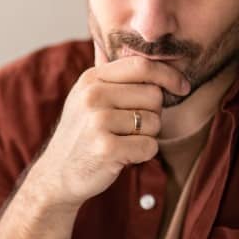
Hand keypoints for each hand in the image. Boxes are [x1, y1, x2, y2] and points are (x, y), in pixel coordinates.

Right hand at [24, 48, 189, 210]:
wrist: (56, 176)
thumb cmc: (82, 135)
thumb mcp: (88, 98)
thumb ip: (115, 78)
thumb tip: (156, 62)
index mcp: (91, 79)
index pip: (141, 65)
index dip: (168, 74)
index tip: (182, 87)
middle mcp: (92, 96)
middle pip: (154, 95)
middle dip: (152, 114)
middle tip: (131, 127)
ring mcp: (97, 122)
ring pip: (154, 122)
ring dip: (146, 136)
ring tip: (122, 142)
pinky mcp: (106, 148)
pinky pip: (149, 146)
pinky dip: (142, 154)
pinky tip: (122, 156)